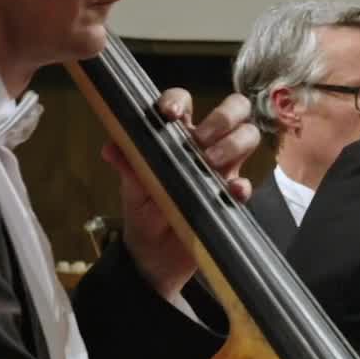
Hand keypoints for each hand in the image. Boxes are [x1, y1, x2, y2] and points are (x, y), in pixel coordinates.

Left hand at [103, 88, 260, 299]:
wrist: (155, 257)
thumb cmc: (143, 214)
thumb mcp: (131, 189)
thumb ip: (128, 166)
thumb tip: (111, 148)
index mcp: (174, 136)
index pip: (184, 101)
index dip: (180, 100)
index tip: (171, 116)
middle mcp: (203, 146)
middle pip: (233, 110)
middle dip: (222, 117)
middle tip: (201, 141)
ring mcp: (222, 169)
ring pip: (248, 136)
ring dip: (232, 144)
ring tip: (211, 164)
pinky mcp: (230, 197)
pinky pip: (246, 183)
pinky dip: (241, 185)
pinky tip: (230, 192)